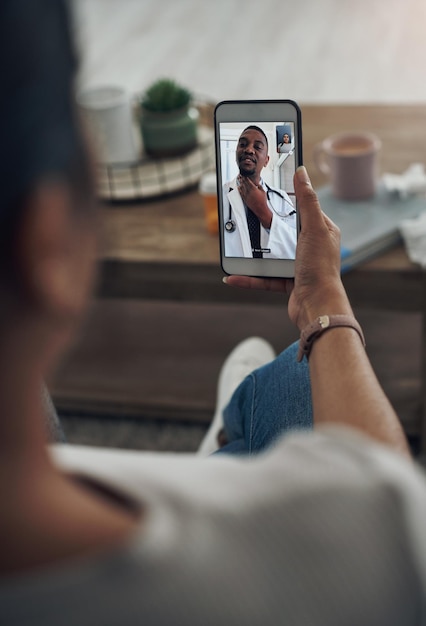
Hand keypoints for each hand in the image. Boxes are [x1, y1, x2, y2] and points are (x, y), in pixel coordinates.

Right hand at [225, 167, 351, 329]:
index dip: (287, 200)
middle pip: (283, 232)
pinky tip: (233, 276)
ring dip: (252, 255)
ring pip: (271, 256)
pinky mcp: (288, 283)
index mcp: (321, 232)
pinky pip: (265, 278)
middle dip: (264, 228)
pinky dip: (249, 278)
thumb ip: (307, 201)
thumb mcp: (313, 228)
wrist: (317, 306)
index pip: (303, 210)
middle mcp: (311, 248)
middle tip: (245, 217)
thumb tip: (301, 171)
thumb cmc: (320, 268)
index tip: (268, 191)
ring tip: (234, 248)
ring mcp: (299, 266)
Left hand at [237, 175, 271, 228]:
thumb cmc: (262, 201)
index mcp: (254, 189)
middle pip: (244, 184)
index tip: (244, 175)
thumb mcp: (263, 192)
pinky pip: (241, 193)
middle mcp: (249, 192)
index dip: (246, 178)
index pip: (248, 182)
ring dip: (240, 183)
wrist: (260, 208)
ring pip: (242, 188)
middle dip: (242, 179)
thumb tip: (258, 183)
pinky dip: (239, 190)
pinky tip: (238, 187)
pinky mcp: (245, 199)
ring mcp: (246, 196)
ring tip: (239, 180)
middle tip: (240, 176)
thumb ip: (260, 186)